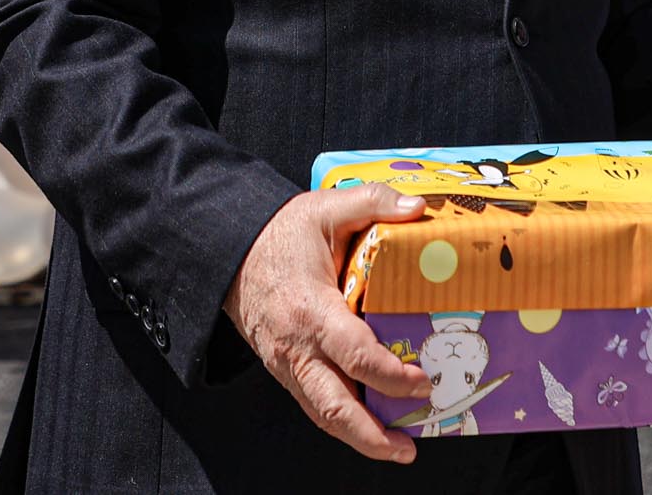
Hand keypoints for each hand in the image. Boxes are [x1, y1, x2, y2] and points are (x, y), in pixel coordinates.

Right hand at [226, 184, 431, 462]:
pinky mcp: (285, 370)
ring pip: (322, 414)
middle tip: (408, 446)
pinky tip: (370, 426)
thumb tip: (419, 209)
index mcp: (311, 310)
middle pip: (333, 407)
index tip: (421, 384)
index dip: (390, 376)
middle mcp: (296, 348)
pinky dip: (342, 421)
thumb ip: (373, 201)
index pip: (354, 356)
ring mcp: (287, 364)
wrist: (230, 252)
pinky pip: (314, 403)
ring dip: (358, 438)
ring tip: (396, 449)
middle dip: (371, 435)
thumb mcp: (327, 207)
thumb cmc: (281, 233)